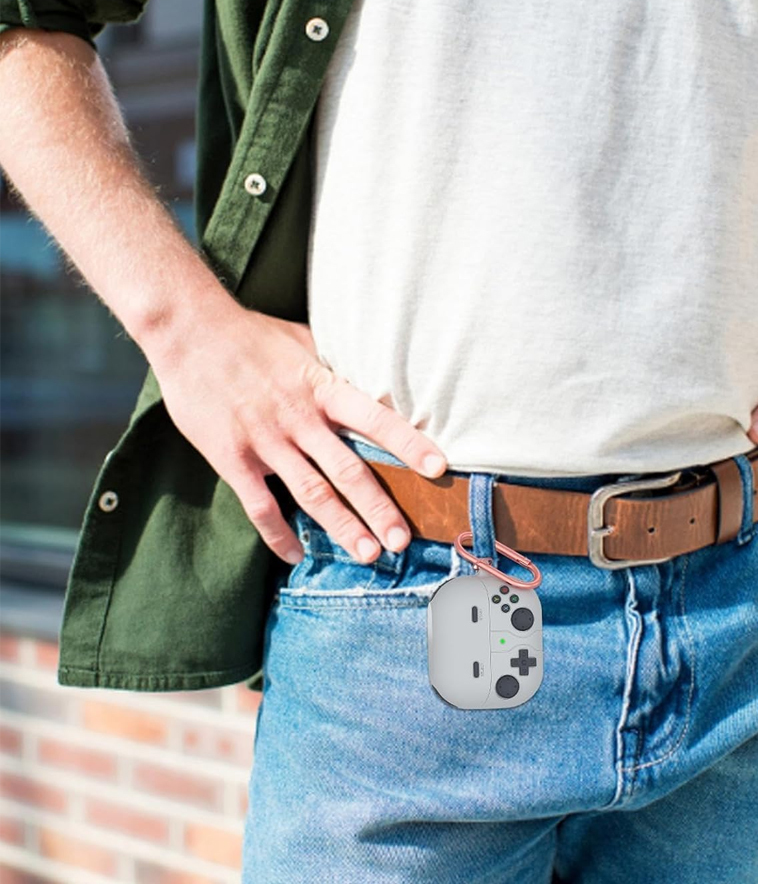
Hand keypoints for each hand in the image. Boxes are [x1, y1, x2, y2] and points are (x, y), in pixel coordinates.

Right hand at [149, 306, 448, 564]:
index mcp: (321, 387)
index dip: (408, 443)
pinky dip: (278, 534)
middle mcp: (299, 418)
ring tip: (367, 555)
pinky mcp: (232, 458)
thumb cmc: (253, 335)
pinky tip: (296, 554)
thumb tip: (374, 382)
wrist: (190, 331)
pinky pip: (259, 506)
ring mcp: (265, 441)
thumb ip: (336, 371)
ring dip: (341, 527)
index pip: (375, 418)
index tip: (438, 468)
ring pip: (310, 494)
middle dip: (379, 508)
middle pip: (347, 471)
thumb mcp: (306, 342)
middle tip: (403, 540)